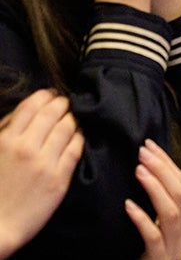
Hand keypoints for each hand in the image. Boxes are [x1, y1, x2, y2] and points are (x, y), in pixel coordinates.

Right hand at [0, 90, 83, 257]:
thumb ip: (4, 131)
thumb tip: (24, 111)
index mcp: (5, 140)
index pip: (32, 106)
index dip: (45, 96)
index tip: (52, 94)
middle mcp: (26, 148)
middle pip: (53, 113)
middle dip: (62, 103)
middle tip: (66, 102)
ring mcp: (44, 163)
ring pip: (68, 128)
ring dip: (73, 117)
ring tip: (74, 116)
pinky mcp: (59, 179)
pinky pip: (76, 149)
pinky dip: (80, 136)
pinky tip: (79, 134)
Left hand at [126, 139, 180, 259]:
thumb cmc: (152, 254)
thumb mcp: (162, 224)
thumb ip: (171, 200)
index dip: (167, 163)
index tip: (149, 145)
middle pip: (179, 194)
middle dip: (161, 170)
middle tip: (143, 152)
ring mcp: (173, 245)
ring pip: (171, 212)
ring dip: (154, 189)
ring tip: (138, 171)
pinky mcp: (158, 258)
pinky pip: (153, 236)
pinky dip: (142, 219)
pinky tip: (129, 205)